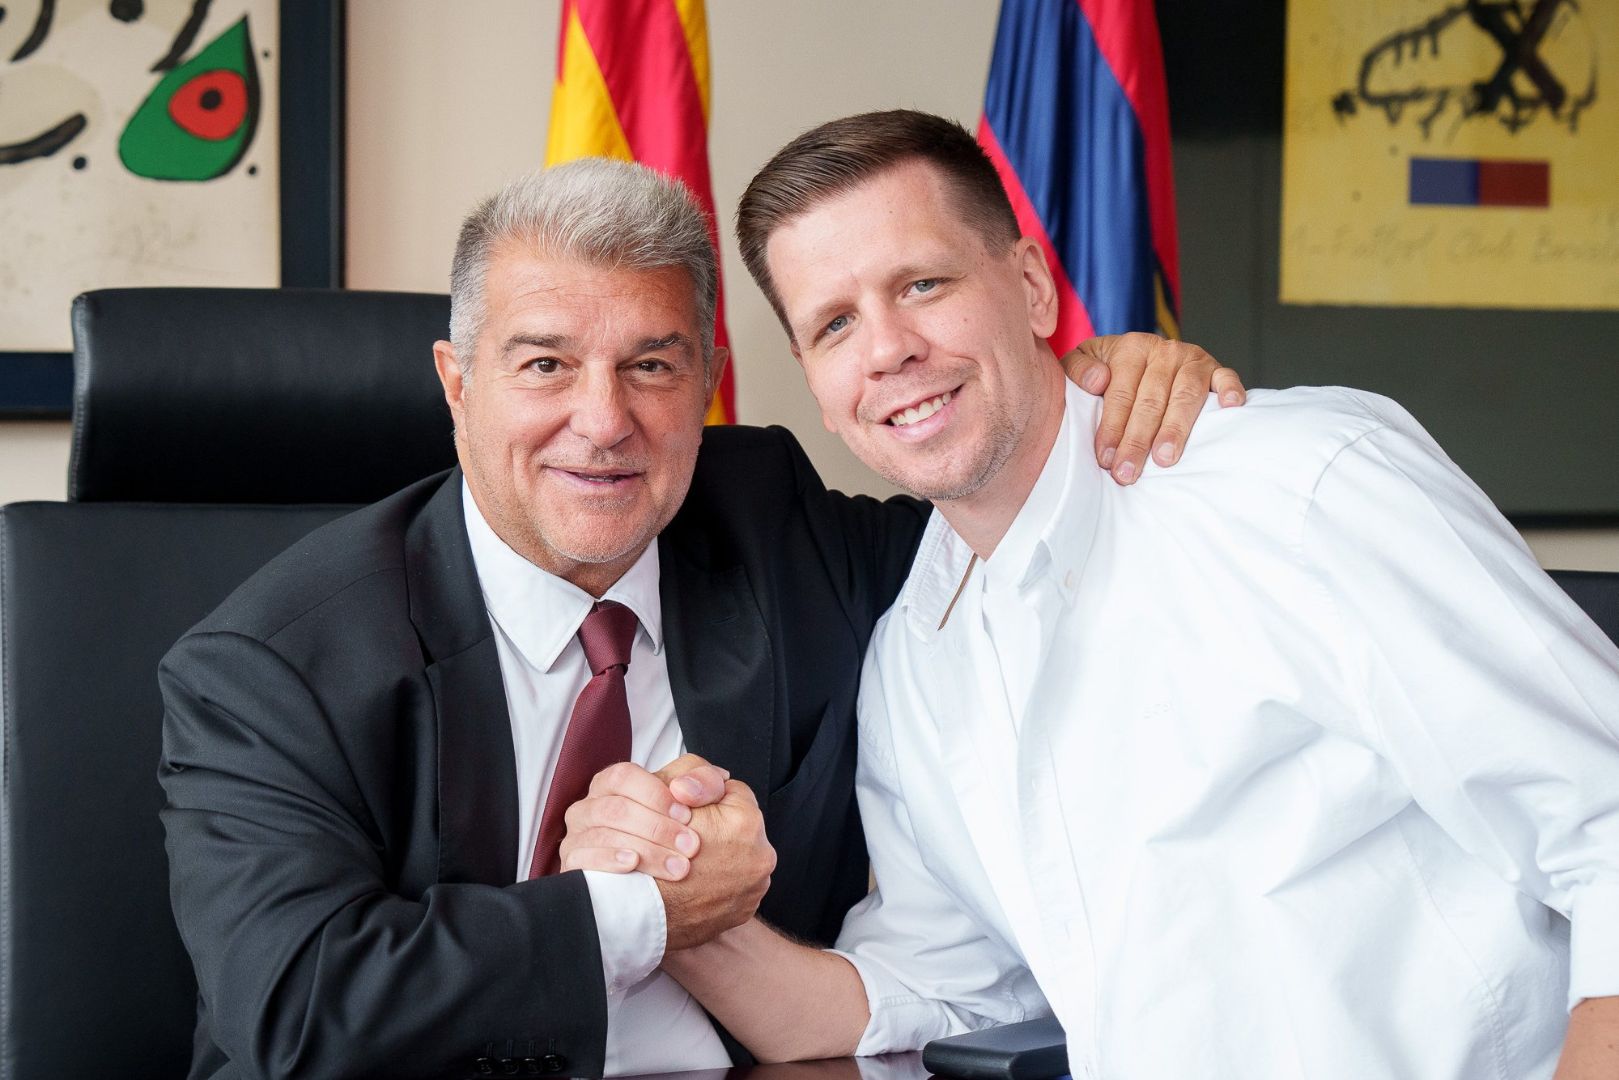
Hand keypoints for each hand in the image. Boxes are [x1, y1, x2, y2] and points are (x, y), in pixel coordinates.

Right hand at [558, 755, 729, 879]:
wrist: (680, 881)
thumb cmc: (685, 830)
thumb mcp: (704, 798)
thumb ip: (705, 782)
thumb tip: (686, 788)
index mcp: (613, 784)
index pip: (624, 777)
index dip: (655, 794)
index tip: (686, 815)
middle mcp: (589, 807)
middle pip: (615, 809)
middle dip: (657, 828)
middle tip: (691, 846)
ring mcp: (577, 837)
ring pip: (603, 835)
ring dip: (645, 850)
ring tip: (677, 866)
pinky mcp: (574, 866)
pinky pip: (582, 860)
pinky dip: (608, 861)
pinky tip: (634, 865)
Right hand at [658, 779, 775, 950]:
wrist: (634, 918)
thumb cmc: (645, 851)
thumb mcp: (664, 792)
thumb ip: (694, 774)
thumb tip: (719, 776)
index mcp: (746, 821)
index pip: (730, 791)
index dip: (702, 798)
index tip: (684, 811)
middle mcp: (759, 857)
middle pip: (736, 826)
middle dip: (712, 828)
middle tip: (684, 837)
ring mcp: (752, 890)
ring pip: (734, 858)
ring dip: (714, 857)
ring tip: (685, 862)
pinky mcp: (740, 914)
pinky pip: (729, 889)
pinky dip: (712, 885)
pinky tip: (689, 884)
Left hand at [1060, 332, 1245, 484]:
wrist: (1139, 354)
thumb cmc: (1107, 368)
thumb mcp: (1082, 361)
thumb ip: (1078, 370)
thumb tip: (1098, 381)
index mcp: (1130, 349)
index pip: (1121, 393)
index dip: (1112, 427)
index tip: (1105, 458)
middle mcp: (1164, 351)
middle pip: (1151, 400)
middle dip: (1138, 440)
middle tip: (1129, 472)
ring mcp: (1193, 359)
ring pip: (1186, 395)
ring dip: (1176, 429)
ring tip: (1165, 459)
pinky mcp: (1216, 368)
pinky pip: (1227, 376)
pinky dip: (1230, 389)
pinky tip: (1230, 407)